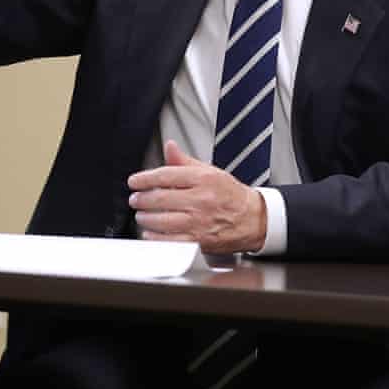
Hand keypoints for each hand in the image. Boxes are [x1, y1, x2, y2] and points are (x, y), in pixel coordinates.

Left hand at [127, 140, 266, 254]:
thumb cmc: (230, 195)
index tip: (134, 182)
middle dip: (141, 199)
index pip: (165, 176)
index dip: (144, 178)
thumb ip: (185, 161)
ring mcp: (199, 222)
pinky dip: (155, 237)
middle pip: (160, 198)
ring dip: (145, 218)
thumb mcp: (210, 171)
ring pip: (161, 220)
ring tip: (141, 215)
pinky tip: (149, 232)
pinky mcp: (199, 240)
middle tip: (135, 199)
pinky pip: (170, 240)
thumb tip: (169, 147)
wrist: (253, 219)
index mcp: (203, 179)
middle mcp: (201, 200)